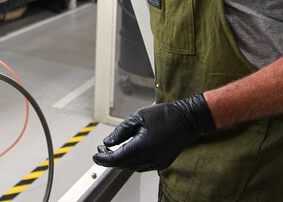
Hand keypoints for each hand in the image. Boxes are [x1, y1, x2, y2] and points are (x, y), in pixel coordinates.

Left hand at [92, 93, 214, 171]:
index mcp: (143, 147)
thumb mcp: (138, 118)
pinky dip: (131, 161)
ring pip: (132, 167)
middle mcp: (150, 158)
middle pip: (123, 165)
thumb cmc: (164, 115)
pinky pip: (141, 166)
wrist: (187, 119)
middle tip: (101, 152)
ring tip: (111, 150)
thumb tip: (108, 142)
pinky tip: (127, 152)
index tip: (95, 156)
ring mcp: (157, 162)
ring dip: (120, 161)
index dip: (104, 159)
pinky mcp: (161, 163)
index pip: (117, 159)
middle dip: (110, 159)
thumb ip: (121, 131)